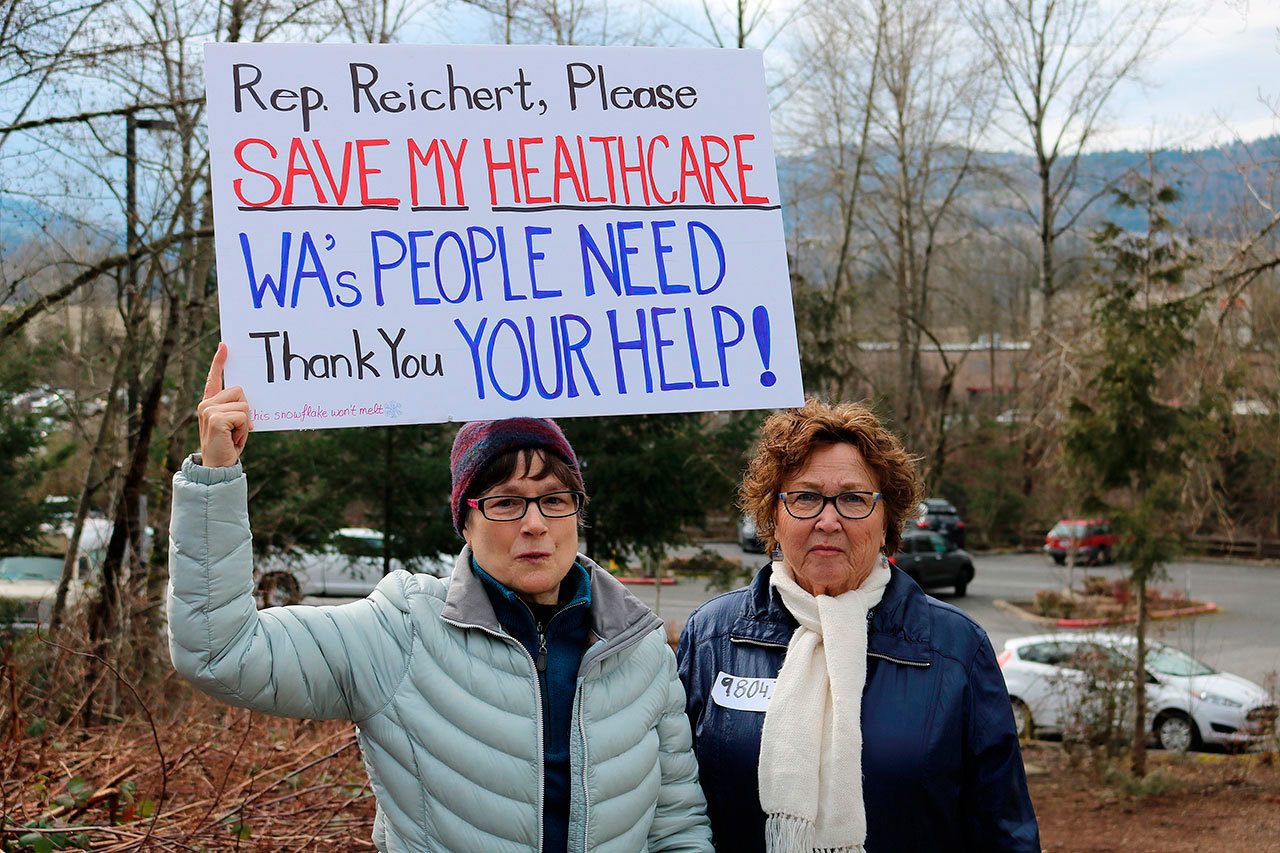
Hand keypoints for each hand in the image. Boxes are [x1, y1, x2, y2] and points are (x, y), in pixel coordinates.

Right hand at [197, 342, 252, 467]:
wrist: (217, 467)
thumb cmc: (228, 446)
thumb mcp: (232, 424)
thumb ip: (235, 409)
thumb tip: (247, 399)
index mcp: (210, 403)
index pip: (214, 378)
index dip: (219, 362)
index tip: (225, 346)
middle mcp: (206, 404)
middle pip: (240, 391)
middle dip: (246, 412)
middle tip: (237, 430)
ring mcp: (208, 410)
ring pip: (244, 404)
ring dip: (246, 423)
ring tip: (235, 436)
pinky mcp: (215, 417)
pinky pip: (244, 415)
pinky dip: (244, 429)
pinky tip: (233, 439)